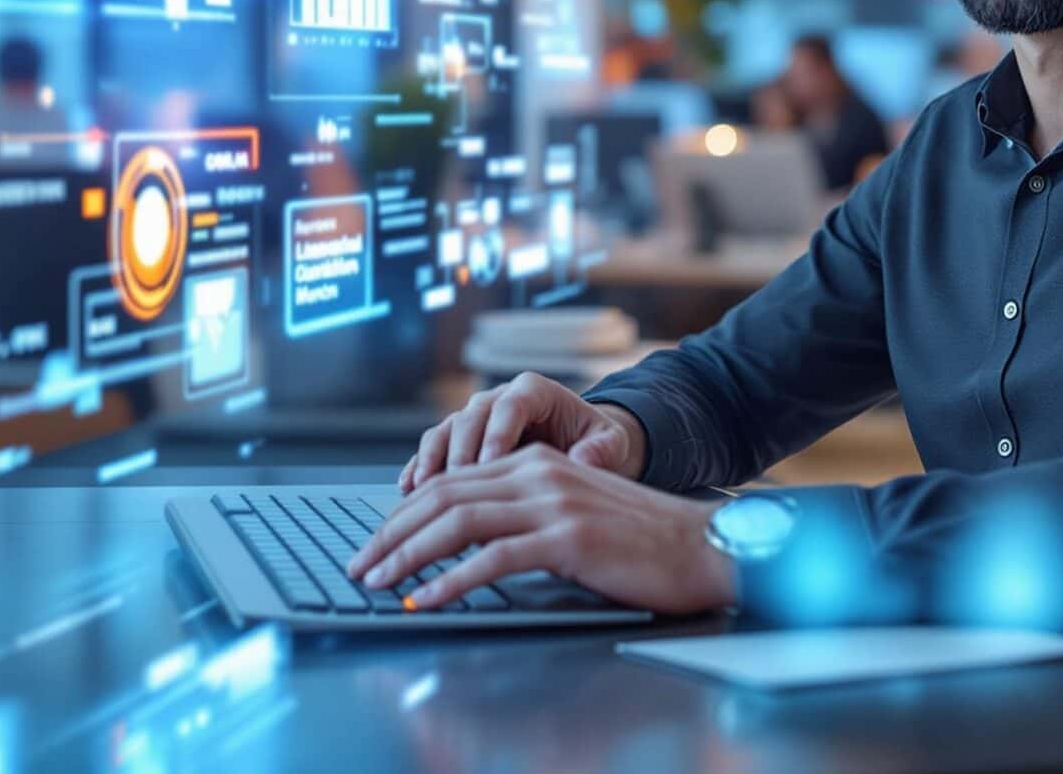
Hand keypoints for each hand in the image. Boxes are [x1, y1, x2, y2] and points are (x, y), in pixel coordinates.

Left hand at [347, 444, 735, 613]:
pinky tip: (427, 599)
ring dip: (408, 555)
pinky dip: (451, 581)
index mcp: (537, 462)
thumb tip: (469, 544)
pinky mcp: (567, 539)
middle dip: (391, 534)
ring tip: (379, 582)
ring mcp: (553, 504)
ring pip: (458, 521)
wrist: (702, 546)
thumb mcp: (574, 512)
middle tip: (361, 566)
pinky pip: (492, 558)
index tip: (376, 544)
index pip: (451, 481)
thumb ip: (526, 515)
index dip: (405, 513)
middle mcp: (539, 473)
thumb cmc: (640, 541)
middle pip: (443, 496)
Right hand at [398, 371, 642, 493]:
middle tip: (455, 485)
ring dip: (432, 459)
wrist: (579, 445)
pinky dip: (419, 467)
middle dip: (460, 452)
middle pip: (471, 417)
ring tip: (422, 488)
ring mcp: (474, 419)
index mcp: (534, 391)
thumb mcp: (610, 443)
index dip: (497, 434)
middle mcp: (498, 398)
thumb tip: (584, 460)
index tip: (490, 466)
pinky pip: (433, 449)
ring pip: (445, 431)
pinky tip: (408, 489)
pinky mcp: (458, 440)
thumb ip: (601, 450)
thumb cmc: (594, 443)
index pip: (511, 406)